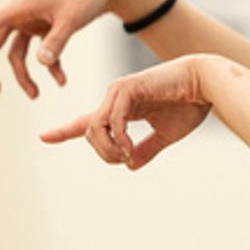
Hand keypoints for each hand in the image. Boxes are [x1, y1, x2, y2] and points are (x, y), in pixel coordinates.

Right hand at [0, 0, 122, 97]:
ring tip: (35, 95)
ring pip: (17, 52)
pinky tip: (62, 81)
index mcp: (21, 7)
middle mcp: (21, 14)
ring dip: (24, 75)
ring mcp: (32, 21)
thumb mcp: (72, 20)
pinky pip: (40, 52)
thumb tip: (40, 63)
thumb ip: (56, 42)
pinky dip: (49, 67)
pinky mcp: (45, 27)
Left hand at [40, 56, 212, 169]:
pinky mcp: (128, 88)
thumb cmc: (189, 105)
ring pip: (94, 126)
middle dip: (102, 153)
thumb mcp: (165, 136)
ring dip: (108, 148)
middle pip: (88, 130)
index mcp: (122, 108)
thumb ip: (146, 149)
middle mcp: (115, 98)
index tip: (43, 137)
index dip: (64, 131)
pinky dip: (118, 137)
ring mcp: (119, 91)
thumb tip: (129, 165)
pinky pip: (112, 119)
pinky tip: (129, 147)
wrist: (206, 84)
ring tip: (128, 155)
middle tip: (125, 160)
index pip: (87, 121)